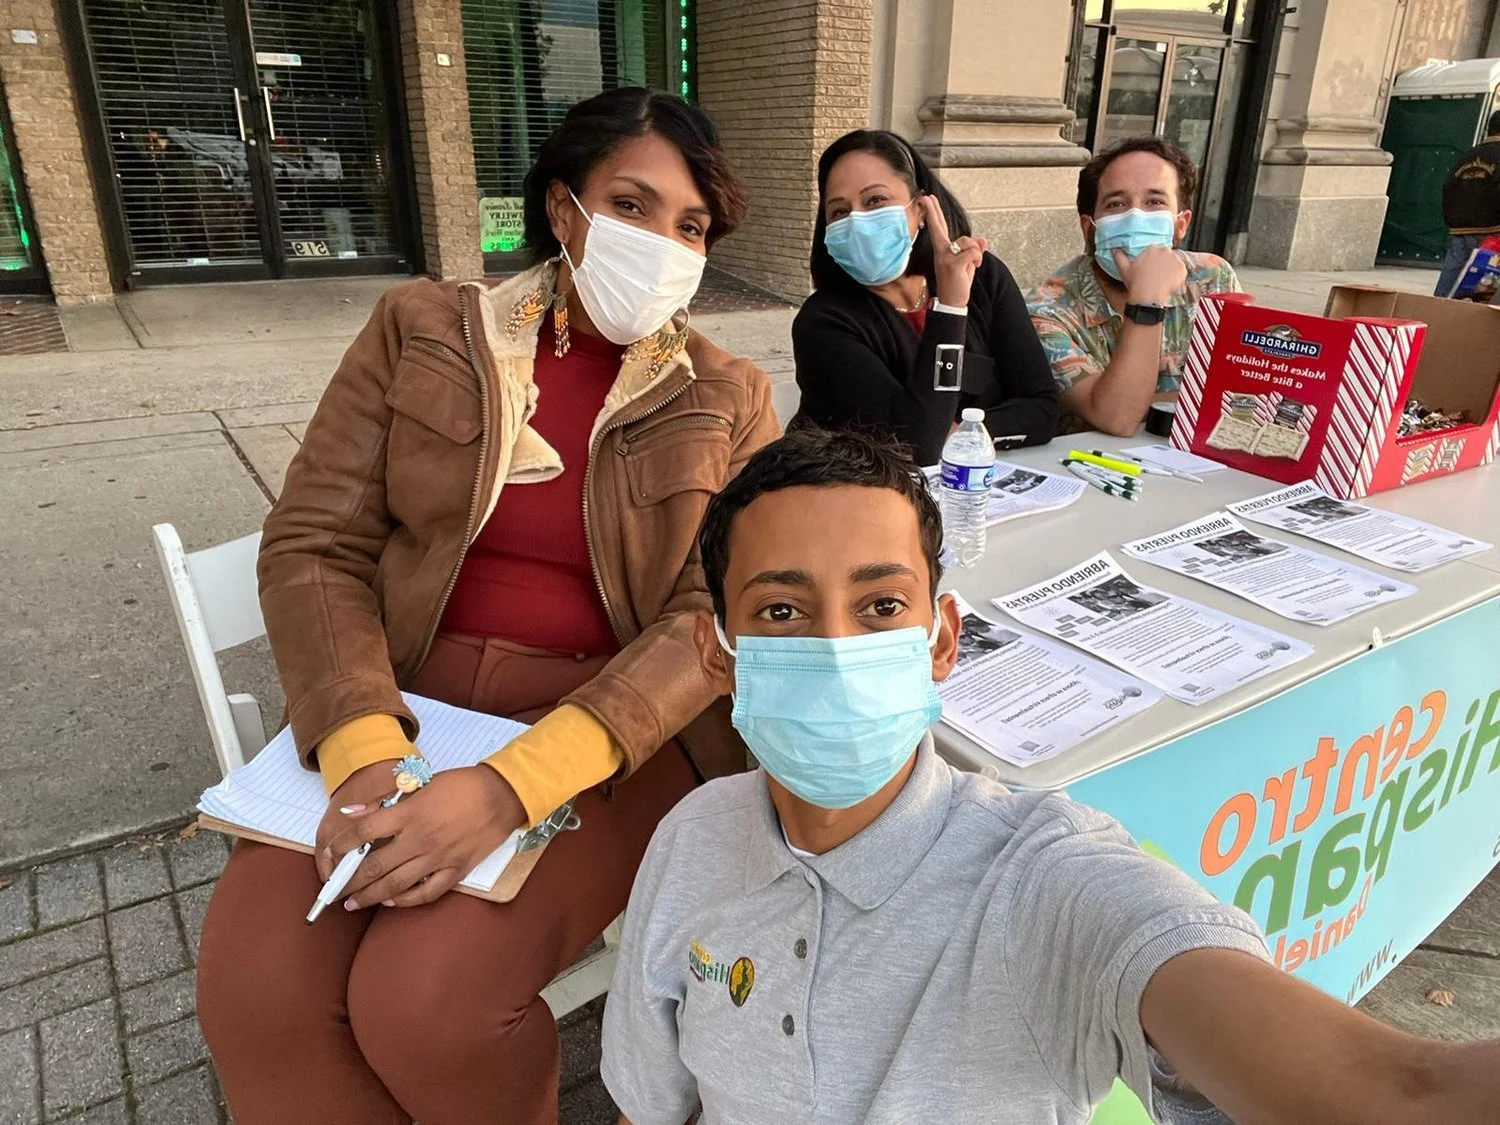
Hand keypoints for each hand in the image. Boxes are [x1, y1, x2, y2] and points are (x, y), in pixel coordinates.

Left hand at [322, 765, 526, 908]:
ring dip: (369, 896)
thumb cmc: (462, 785)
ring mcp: (438, 858)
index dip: (341, 845)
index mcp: (410, 813)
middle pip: (374, 866)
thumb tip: (352, 812)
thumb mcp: (421, 783)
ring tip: (354, 903)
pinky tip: (392, 900)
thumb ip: (385, 801)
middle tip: (336, 890)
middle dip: (349, 881)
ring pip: (395, 884)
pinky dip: (405, 900)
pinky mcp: (456, 870)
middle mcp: (420, 839)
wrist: (502, 795)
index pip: (363, 833)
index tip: (331, 853)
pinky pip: (426, 893)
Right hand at [919, 194, 987, 308]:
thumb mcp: (968, 263)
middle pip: (939, 226)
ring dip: (976, 252)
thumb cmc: (957, 282)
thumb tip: (983, 240)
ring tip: (973, 264)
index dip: (933, 213)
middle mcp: (941, 251)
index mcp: (943, 250)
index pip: (939, 228)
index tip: (926, 200)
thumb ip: (974, 249)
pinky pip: (973, 252)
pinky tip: (975, 266)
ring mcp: (946, 257)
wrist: (952, 302)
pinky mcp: (953, 264)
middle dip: (934, 211)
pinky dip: (978, 258)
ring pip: (968, 241)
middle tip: (927, 197)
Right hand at [1116, 243, 1186, 307]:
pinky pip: (1182, 272)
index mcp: (1152, 248)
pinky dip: (1177, 277)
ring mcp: (1175, 260)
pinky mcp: (1182, 269)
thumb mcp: (1124, 269)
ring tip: (1163, 280)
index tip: (1151, 269)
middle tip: (1157, 276)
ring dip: (1171, 270)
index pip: (1156, 251)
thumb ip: (1119, 257)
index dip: (1154, 261)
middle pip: (1166, 256)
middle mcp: (1165, 251)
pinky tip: (1169, 283)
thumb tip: (1114, 249)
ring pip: (1174, 263)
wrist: (1148, 297)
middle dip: (1163, 264)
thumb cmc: (1136, 283)